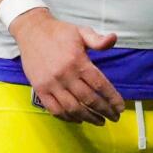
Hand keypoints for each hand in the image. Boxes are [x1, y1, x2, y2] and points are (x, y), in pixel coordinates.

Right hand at [10, 9, 124, 124]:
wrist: (32, 31)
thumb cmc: (60, 32)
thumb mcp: (82, 32)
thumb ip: (98, 40)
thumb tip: (113, 39)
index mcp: (78, 61)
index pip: (99, 84)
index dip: (112, 98)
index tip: (120, 107)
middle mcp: (65, 75)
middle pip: (88, 99)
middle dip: (104, 111)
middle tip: (115, 117)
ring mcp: (51, 84)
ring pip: (72, 108)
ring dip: (88, 117)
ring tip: (100, 121)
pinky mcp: (40, 89)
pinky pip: (54, 109)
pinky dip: (67, 117)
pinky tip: (78, 119)